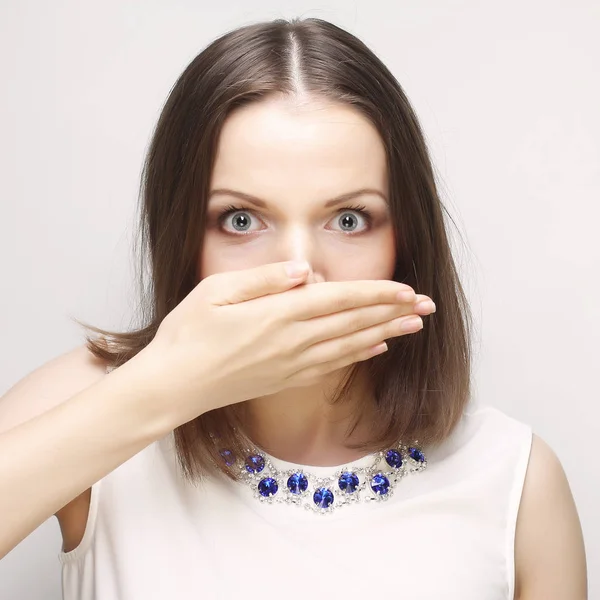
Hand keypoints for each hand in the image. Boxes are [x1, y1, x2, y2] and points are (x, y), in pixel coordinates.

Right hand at [140, 261, 434, 425]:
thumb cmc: (187, 334)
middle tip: (428, 307)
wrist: (173, 386)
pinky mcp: (286, 380)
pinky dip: (360, 355)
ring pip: (351, 346)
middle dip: (394, 312)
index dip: (377, 293)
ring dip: (386, 333)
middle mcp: (292, 342)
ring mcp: (291, 365)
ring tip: (415, 326)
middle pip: (354, 323)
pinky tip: (376, 348)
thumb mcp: (215, 292)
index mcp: (277, 315)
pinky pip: (333, 366)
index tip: (407, 289)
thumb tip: (303, 271)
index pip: (339, 299)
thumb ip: (263, 279)